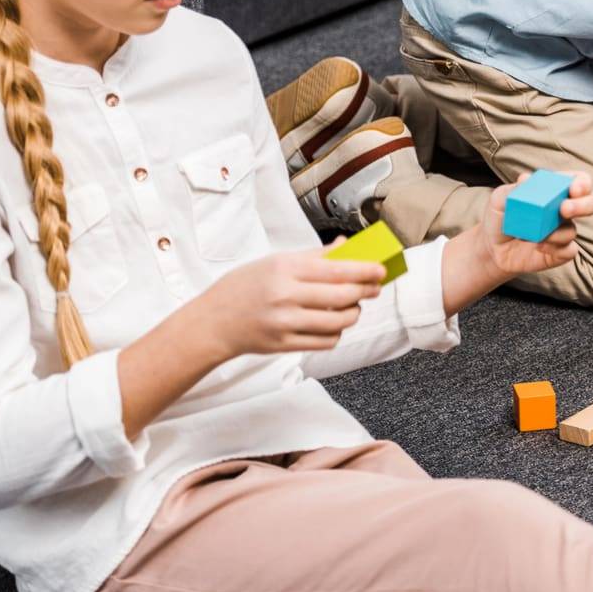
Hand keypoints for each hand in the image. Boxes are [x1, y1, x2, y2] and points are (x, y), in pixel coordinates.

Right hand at [197, 247, 384, 358]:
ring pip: (338, 321)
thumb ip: (314, 255)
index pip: (337, 269)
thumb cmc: (243, 287)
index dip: (365, 271)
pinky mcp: (283, 345)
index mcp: (284, 269)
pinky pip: (325, 341)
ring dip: (354, 313)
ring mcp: (284, 323)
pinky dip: (337, 332)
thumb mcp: (274, 262)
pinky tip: (334, 323)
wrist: (210, 323)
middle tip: (374, 288)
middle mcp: (285, 296)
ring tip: (353, 306)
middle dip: (366, 291)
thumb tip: (347, 246)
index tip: (382, 270)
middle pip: (343, 295)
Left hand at [469, 174, 592, 279]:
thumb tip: (526, 179)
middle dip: (583, 205)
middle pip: (590, 204)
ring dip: (557, 232)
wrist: (492, 247)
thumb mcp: (500, 199)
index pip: (579, 181)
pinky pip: (569, 251)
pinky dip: (556, 248)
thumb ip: (514, 189)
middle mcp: (564, 210)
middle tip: (564, 209)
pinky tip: (539, 246)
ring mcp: (563, 232)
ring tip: (537, 235)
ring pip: (573, 230)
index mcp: (555, 191)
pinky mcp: (560, 252)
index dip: (582, 183)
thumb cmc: (500, 216)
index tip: (574, 188)